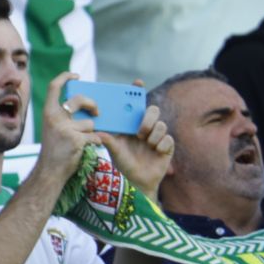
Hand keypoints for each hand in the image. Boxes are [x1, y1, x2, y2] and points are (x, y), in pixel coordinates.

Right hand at [33, 71, 101, 181]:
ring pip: (90, 123)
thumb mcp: (53, 128)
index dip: (65, 77)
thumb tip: (87, 107)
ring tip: (82, 142)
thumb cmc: (54, 150)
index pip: (54, 87)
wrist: (49, 170)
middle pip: (79, 99)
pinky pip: (95, 136)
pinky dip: (95, 143)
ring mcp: (65, 128)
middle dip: (92, 104)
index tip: (76, 75)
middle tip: (97, 111)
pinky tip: (87, 149)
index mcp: (48, 112)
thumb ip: (64, 116)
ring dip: (91, 132)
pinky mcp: (76, 139)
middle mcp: (54, 117)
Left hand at [99, 87, 173, 201]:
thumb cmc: (124, 163)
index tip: (137, 82)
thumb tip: (96, 131)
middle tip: (139, 131)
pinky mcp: (167, 146)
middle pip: (152, 110)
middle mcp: (144, 127)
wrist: (138, 181)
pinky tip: (155, 152)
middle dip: (147, 118)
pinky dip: (161, 145)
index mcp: (131, 124)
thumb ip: (107, 139)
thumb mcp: (114, 150)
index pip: (135, 105)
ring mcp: (157, 136)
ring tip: (146, 143)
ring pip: (161, 124)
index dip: (137, 92)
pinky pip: (168, 139)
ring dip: (153, 134)